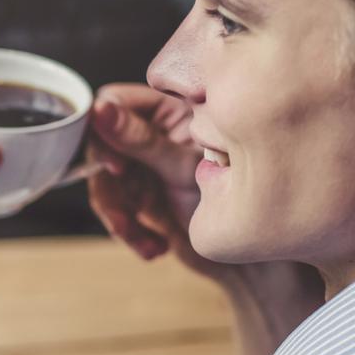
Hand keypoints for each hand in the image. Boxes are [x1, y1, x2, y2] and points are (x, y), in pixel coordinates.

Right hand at [82, 82, 219, 275]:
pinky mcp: (141, 198)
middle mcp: (151, 133)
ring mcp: (144, 166)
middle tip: (123, 213)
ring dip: (118, 217)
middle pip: (101, 147)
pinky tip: (155, 247)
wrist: (253, 251)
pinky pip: (116, 211)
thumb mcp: (184, 166)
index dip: (102, 133)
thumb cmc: (237, 197)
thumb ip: (141, 139)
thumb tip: (100, 110)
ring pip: (103, 184)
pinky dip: (130, 234)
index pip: (112, 103)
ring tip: (141, 237)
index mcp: (166, 109)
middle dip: (107, 186)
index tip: (114, 167)